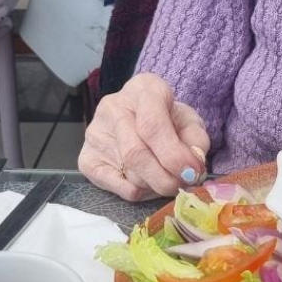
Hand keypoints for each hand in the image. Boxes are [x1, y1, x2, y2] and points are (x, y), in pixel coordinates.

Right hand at [79, 74, 209, 200]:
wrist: (139, 114)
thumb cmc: (167, 117)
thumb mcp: (188, 119)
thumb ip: (196, 139)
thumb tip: (193, 164)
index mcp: (143, 89)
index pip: (152, 125)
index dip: (173, 155)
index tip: (191, 172)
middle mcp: (113, 107)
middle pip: (136, 153)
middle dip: (165, 177)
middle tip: (183, 185)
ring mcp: (95, 132)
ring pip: (127, 171)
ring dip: (154, 185)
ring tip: (168, 180)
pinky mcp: (86, 157)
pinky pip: (114, 185)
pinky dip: (137, 192)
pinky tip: (148, 184)